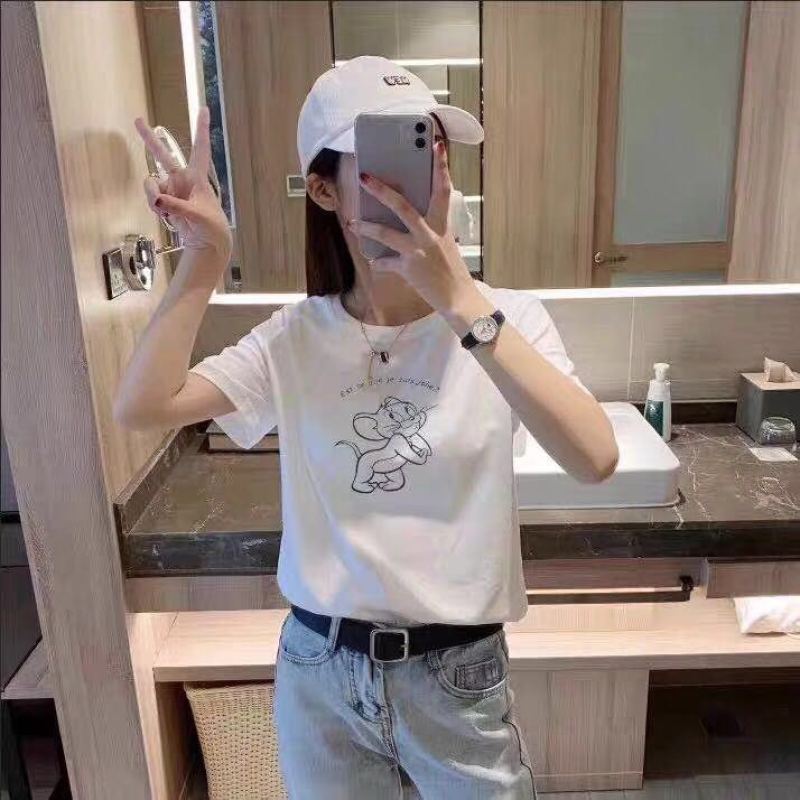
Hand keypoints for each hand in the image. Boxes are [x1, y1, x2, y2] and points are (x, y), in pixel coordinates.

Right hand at [135, 107, 231, 259]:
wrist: (208, 245)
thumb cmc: (212, 227)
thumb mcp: (197, 216)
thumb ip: (176, 206)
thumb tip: (157, 199)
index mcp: (198, 178)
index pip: (201, 149)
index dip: (201, 129)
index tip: (203, 109)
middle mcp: (183, 181)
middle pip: (164, 156)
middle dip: (150, 139)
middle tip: (138, 120)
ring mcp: (173, 191)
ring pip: (152, 184)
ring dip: (152, 195)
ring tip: (162, 209)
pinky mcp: (166, 202)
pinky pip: (151, 198)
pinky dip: (153, 206)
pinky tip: (163, 214)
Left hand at [347, 141, 489, 329]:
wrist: (458, 299)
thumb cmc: (452, 271)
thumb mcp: (446, 244)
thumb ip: (431, 230)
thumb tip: (412, 219)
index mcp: (442, 226)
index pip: (444, 191)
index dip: (441, 167)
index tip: (437, 146)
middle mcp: (430, 235)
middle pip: (403, 207)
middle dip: (382, 191)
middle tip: (365, 177)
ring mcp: (418, 252)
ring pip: (386, 234)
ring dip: (367, 227)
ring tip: (352, 222)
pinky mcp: (408, 269)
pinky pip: (386, 263)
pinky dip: (379, 262)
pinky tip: (374, 261)